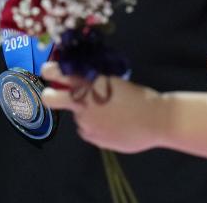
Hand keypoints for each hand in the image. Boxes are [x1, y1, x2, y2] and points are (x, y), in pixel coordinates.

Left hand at [41, 62, 164, 153]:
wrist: (157, 120)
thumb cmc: (141, 97)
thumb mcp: (116, 83)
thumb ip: (96, 85)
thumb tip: (84, 84)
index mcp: (91, 82)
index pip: (59, 73)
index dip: (51, 71)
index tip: (49, 70)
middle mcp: (84, 101)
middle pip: (50, 98)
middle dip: (48, 95)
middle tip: (52, 94)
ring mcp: (86, 121)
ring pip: (78, 116)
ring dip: (88, 114)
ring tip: (113, 114)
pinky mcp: (92, 136)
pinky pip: (88, 130)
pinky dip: (97, 127)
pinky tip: (115, 125)